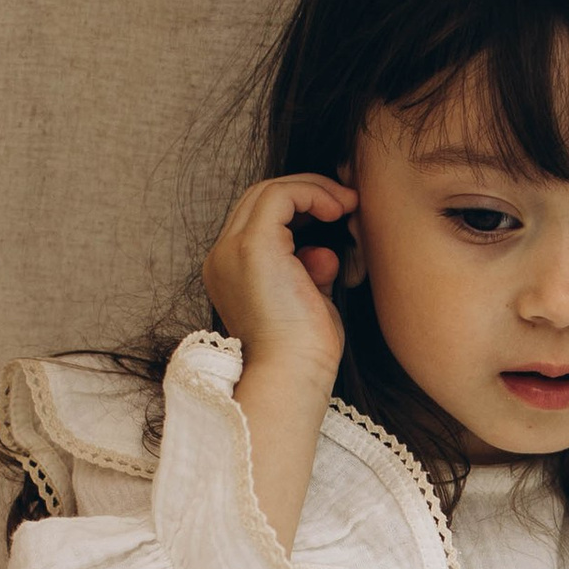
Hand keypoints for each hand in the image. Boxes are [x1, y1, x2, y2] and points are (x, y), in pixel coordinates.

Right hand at [202, 174, 356, 395]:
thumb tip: (324, 252)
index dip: (298, 208)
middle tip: (346, 202)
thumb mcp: (308, 302)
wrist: (291, 378)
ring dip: (312, 190)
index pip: (258, 219)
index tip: (337, 215)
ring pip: (268, 191)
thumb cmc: (303, 355)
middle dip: (305, 193)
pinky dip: (312, 194)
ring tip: (346, 204)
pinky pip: (281, 196)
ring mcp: (232, 250)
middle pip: (259, 198)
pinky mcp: (253, 246)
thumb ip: (311, 272)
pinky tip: (338, 210)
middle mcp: (222, 257)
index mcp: (230, 272)